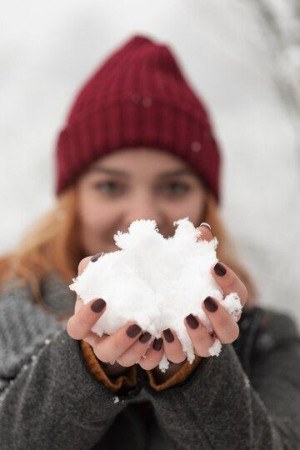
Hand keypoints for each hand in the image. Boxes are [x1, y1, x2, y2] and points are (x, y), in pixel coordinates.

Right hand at [67, 256, 163, 376]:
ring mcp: (122, 350)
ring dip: (138, 349)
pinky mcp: (143, 353)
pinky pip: (147, 364)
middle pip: (103, 353)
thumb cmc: (115, 279)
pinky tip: (162, 338)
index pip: (76, 328)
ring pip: (125, 361)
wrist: (142, 287)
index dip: (85, 319)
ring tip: (150, 331)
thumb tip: (98, 260)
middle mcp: (102, 341)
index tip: (102, 301)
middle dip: (119, 341)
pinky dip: (154, 355)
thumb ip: (94, 266)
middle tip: (135, 324)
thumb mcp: (104, 270)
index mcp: (87, 323)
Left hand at [143, 223, 247, 381]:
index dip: (230, 281)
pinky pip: (177, 357)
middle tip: (206, 300)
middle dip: (221, 318)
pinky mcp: (177, 351)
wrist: (159, 305)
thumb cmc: (181, 280)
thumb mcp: (186, 263)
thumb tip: (201, 230)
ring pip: (208, 348)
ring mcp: (198, 341)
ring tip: (186, 318)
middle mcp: (216, 326)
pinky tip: (161, 332)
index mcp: (224, 302)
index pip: (238, 294)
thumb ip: (195, 249)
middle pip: (231, 331)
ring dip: (199, 335)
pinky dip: (171, 347)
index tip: (213, 266)